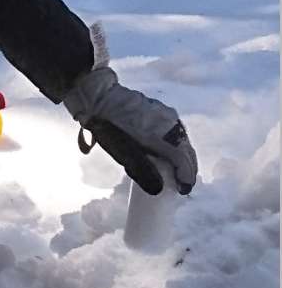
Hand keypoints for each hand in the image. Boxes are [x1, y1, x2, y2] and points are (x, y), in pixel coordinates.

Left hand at [63, 67, 197, 194]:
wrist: (99, 97)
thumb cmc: (107, 128)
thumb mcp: (122, 153)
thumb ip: (141, 171)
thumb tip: (158, 189)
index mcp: (157, 135)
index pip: (181, 159)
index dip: (185, 176)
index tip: (183, 190)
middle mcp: (167, 123)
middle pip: (186, 149)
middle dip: (188, 168)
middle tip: (184, 183)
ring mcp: (166, 113)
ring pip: (183, 139)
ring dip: (184, 155)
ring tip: (180, 169)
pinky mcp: (162, 109)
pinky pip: (176, 129)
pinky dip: (178, 143)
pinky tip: (172, 150)